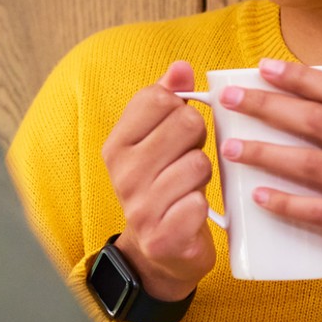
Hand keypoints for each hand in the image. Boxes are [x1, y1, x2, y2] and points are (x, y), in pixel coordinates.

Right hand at [100, 61, 215, 299]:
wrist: (160, 253)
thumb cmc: (164, 187)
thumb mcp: (159, 141)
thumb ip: (167, 101)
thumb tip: (181, 67)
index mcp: (117, 144)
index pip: (159, 98)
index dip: (182, 109)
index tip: (178, 131)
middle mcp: (122, 173)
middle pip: (185, 124)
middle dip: (198, 141)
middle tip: (187, 161)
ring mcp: (140, 207)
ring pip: (198, 163)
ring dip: (204, 176)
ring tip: (190, 188)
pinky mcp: (162, 236)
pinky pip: (198, 202)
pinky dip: (202, 207)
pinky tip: (191, 214)